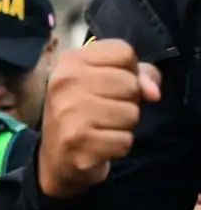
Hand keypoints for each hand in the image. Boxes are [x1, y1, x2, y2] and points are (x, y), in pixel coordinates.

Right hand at [37, 40, 160, 198]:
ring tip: (101, 127)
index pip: (123, 51)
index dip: (129, 70)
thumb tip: (153, 93)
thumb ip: (138, 75)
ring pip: (131, 113)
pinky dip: (117, 146)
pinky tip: (98, 144)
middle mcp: (64, 82)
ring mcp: (68, 111)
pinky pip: (124, 141)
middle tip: (103, 110)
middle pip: (131, 83)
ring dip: (123, 125)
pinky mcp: (77, 141)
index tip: (111, 83)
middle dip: (128, 101)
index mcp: (70, 61)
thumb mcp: (105, 82)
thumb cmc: (85, 112)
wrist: (56, 158)